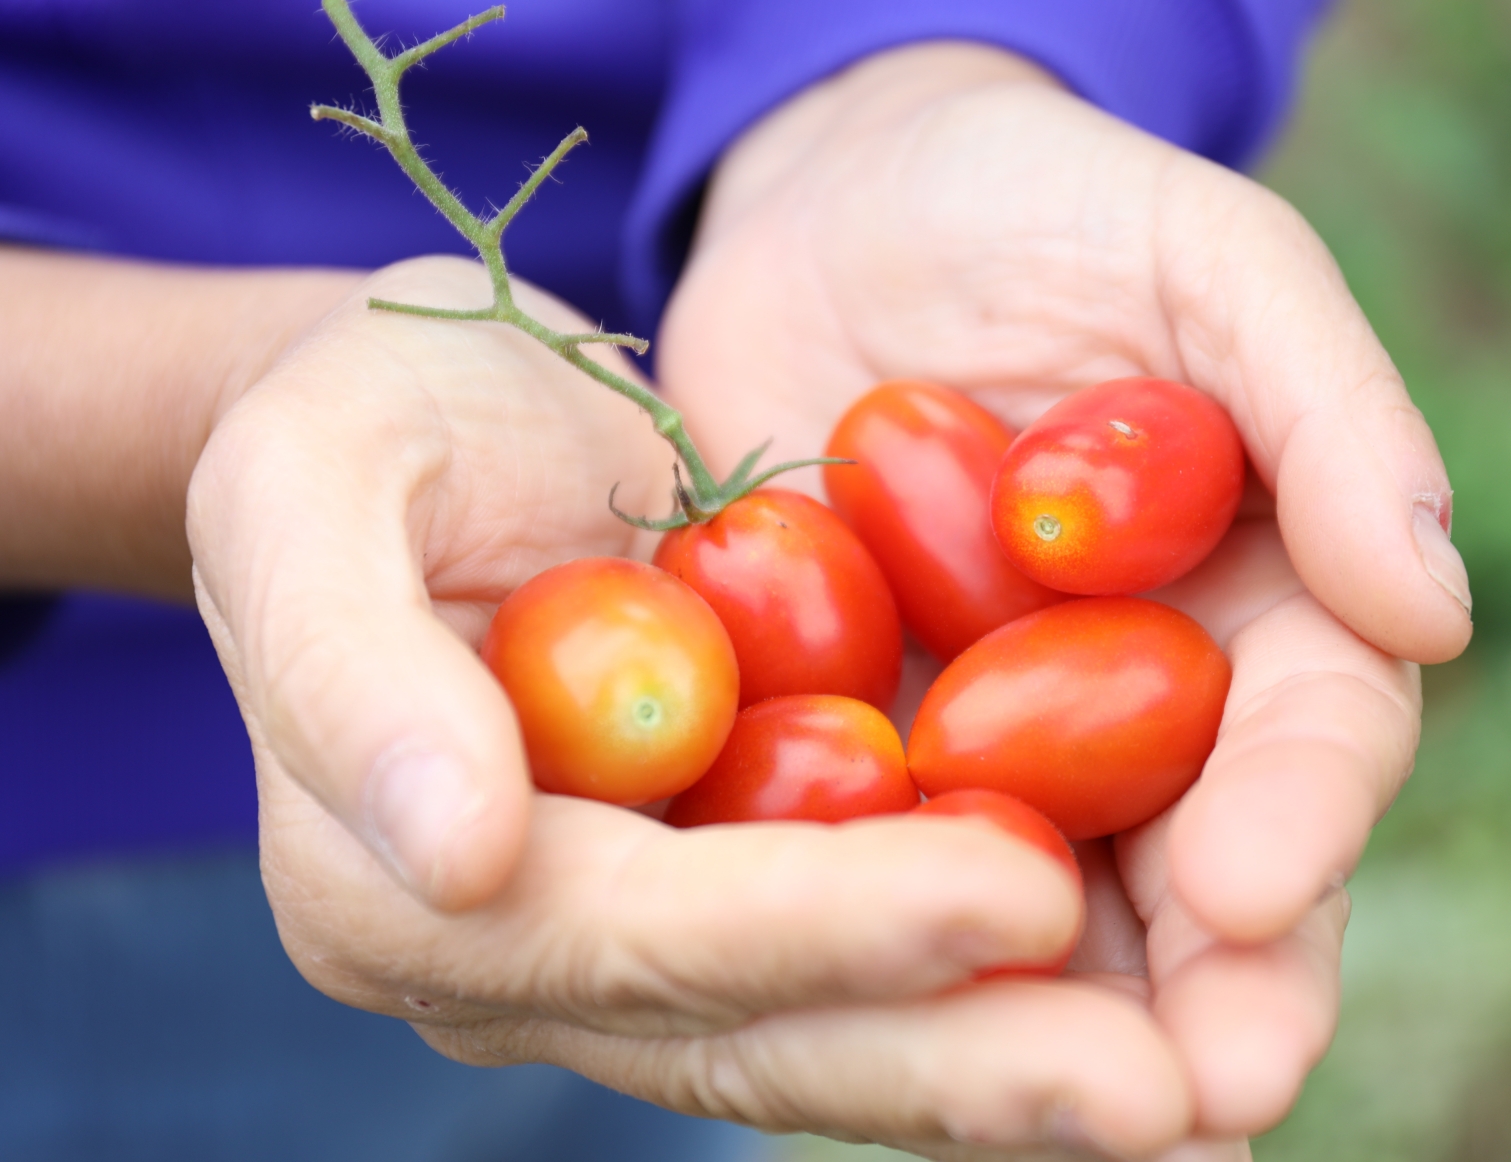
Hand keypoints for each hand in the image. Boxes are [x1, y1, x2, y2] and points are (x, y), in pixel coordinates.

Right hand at [189, 257, 1211, 1159]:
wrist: (432, 420)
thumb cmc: (360, 419)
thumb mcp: (307, 482)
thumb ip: (350, 670)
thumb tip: (454, 856)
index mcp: (391, 884)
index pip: (629, 928)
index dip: (819, 925)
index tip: (1017, 896)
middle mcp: (518, 959)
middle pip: (751, 1033)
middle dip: (959, 1060)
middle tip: (1171, 1091)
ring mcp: (631, 940)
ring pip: (830, 1030)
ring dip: (1011, 1064)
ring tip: (1203, 1088)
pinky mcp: (727, 885)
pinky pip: (869, 959)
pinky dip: (999, 987)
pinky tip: (1153, 995)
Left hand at [657, 43, 1471, 1137]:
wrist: (842, 201)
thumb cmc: (1052, 205)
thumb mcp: (1209, 258)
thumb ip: (1327, 410)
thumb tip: (1433, 602)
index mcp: (1260, 601)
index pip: (1311, 736)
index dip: (1300, 820)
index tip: (1255, 895)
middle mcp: (1135, 705)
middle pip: (1190, 875)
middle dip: (1202, 993)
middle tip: (1189, 1100)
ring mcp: (982, 736)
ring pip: (1028, 900)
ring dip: (1033, 1012)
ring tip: (1036, 1111)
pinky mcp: (834, 737)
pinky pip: (845, 846)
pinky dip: (849, 923)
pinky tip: (831, 1000)